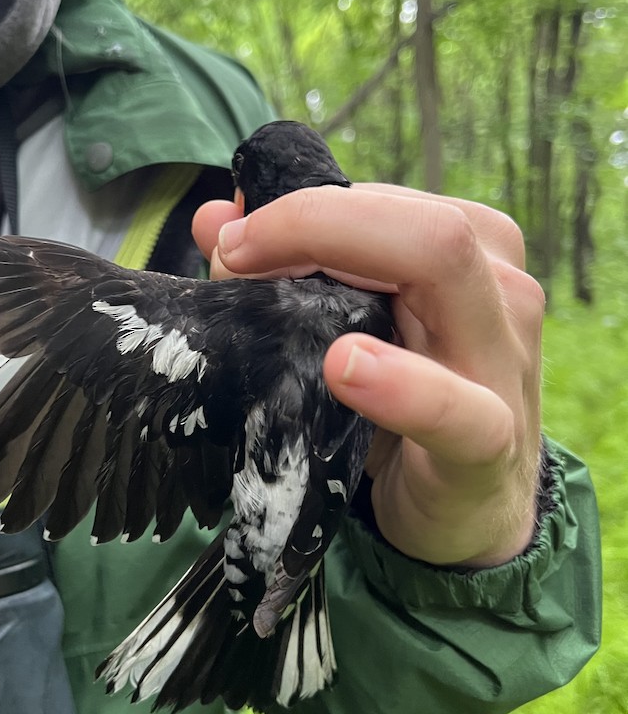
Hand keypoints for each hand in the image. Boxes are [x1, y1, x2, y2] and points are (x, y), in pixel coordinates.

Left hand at [192, 182, 543, 567]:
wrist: (471, 513)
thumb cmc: (408, 410)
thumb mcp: (348, 335)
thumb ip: (288, 273)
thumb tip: (212, 217)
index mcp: (471, 250)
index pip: (385, 201)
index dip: (301, 207)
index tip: (232, 235)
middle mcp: (499, 290)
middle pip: (422, 221)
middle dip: (313, 222)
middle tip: (233, 253)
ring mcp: (501, 364)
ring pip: (448, 270)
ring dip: (346, 264)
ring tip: (265, 290)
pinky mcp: (490, 444)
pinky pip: (459, 410)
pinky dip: (402, 386)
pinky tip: (345, 368)